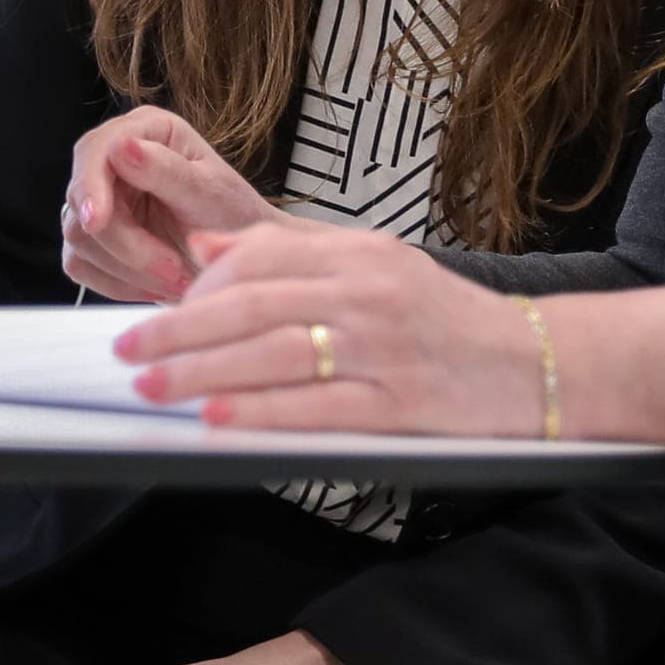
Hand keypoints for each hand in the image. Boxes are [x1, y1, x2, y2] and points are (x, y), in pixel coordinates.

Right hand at [61, 108, 272, 302]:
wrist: (233, 260)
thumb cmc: (233, 217)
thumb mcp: (211, 193)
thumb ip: (166, 170)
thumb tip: (120, 146)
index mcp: (147, 130)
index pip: (95, 150)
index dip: (90, 186)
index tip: (99, 220)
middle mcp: (115, 159)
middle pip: (83, 202)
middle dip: (127, 244)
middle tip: (172, 270)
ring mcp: (99, 200)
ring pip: (80, 239)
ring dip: (130, 269)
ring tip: (177, 278)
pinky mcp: (91, 240)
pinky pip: (81, 265)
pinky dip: (120, 283)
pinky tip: (154, 282)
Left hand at [119, 220, 551, 434]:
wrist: (537, 363)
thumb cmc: (451, 321)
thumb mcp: (379, 265)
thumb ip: (295, 253)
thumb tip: (208, 245)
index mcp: (358, 255)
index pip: (259, 259)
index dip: (197, 286)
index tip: (155, 309)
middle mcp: (367, 293)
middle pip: (252, 306)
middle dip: (178, 330)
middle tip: (128, 351)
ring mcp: (383, 349)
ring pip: (273, 354)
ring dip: (202, 372)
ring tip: (153, 387)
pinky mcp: (399, 403)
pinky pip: (315, 408)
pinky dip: (262, 413)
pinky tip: (219, 419)